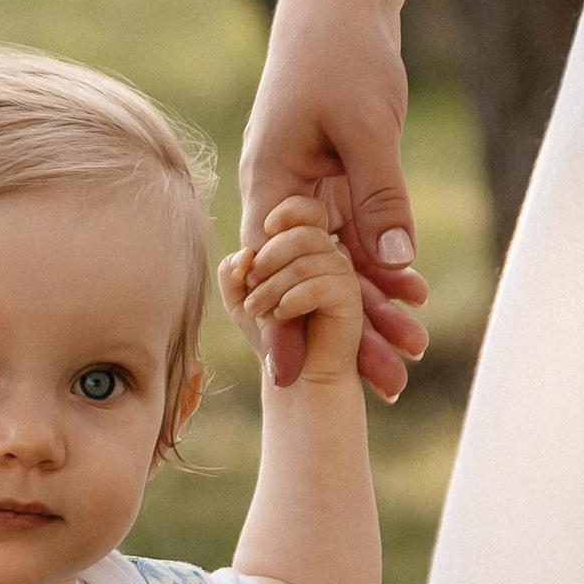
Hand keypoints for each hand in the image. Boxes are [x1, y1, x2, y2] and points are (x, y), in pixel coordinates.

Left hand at [220, 199, 368, 390]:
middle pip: (300, 234)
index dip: (284, 215)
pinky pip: (320, 284)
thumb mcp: (241, 300)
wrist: (295, 373)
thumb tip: (243, 256)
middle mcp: (329, 252)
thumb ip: (233, 273)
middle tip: (250, 290)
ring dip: (273, 286)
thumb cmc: (271, 333)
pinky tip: (282, 315)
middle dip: (267, 262)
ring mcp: (342, 272)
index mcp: (307, 244)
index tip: (260, 240)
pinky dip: (293, 298)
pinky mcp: (350, 297)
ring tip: (259, 309)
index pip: (305, 210)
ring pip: (306, 259)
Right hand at [239, 0, 428, 399]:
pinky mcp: (338, 181)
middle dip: (344, 334)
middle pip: (312, 281)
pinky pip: (359, 238)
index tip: (293, 375)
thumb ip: (379, 198)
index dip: (281, 326)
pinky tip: (411, 300)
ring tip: (410, 355)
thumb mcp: (365, 125)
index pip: (272, 272)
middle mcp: (285, 198)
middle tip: (384, 386)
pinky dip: (383, 269)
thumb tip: (393, 270)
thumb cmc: (341, 51)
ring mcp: (311, 192)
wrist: (341, 0)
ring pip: (339, 266)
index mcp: (271, 185)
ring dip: (372, 311)